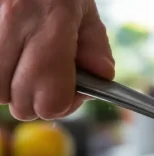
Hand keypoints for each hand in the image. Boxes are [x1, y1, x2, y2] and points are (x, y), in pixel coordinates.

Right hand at [0, 0, 113, 119]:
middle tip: (42, 75)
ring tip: (20, 58)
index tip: (67, 90)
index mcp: (52, 20)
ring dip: (8, 83)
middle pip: (19, 104)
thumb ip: (94, 45)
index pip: (51, 101)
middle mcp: (14, 22)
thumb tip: (100, 76)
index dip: (61, 103)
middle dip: (33, 97)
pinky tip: (6, 50)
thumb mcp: (82, 6)